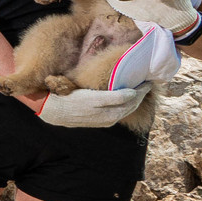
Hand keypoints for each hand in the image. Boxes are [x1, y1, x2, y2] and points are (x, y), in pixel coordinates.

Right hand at [35, 87, 150, 127]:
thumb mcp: (92, 97)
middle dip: (141, 95)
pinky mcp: (100, 120)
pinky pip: (119, 112)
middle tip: (146, 83)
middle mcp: (111, 118)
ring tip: (139, 90)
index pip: (133, 99)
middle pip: (132, 105)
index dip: (142, 90)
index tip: (148, 80)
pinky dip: (126, 104)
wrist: (53, 111)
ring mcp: (106, 120)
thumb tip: (133, 94)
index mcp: (111, 112)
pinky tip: (125, 98)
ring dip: (135, 100)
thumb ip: (115, 97)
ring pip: (126, 109)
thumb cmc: (71, 100)